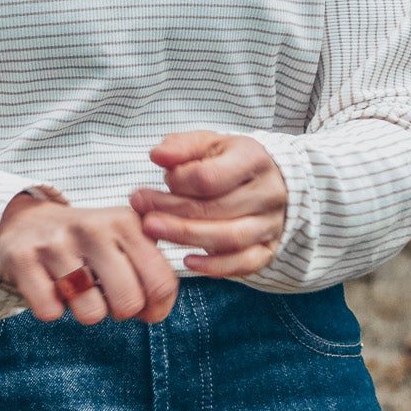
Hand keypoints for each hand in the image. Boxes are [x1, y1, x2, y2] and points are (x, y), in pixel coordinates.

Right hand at [0, 195, 178, 325]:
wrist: (26, 222)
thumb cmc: (86, 243)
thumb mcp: (124, 241)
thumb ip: (152, 271)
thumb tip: (155, 310)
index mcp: (124, 222)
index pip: (161, 282)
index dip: (156, 307)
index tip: (143, 306)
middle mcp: (92, 227)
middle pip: (128, 302)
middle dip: (118, 311)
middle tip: (104, 292)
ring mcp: (56, 241)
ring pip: (90, 312)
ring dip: (83, 309)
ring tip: (76, 286)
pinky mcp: (23, 258)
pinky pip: (50, 311)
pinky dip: (50, 308)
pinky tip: (49, 285)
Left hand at [130, 130, 287, 278]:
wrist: (269, 181)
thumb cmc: (230, 161)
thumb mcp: (207, 143)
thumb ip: (181, 146)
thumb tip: (157, 156)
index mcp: (254, 159)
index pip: (211, 177)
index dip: (180, 181)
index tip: (162, 178)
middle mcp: (267, 193)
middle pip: (216, 209)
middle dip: (172, 211)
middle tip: (140, 208)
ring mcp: (270, 223)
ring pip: (229, 238)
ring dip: (186, 237)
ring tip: (153, 229)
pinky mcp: (269, 248)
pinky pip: (244, 263)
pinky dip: (215, 267)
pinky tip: (188, 261)